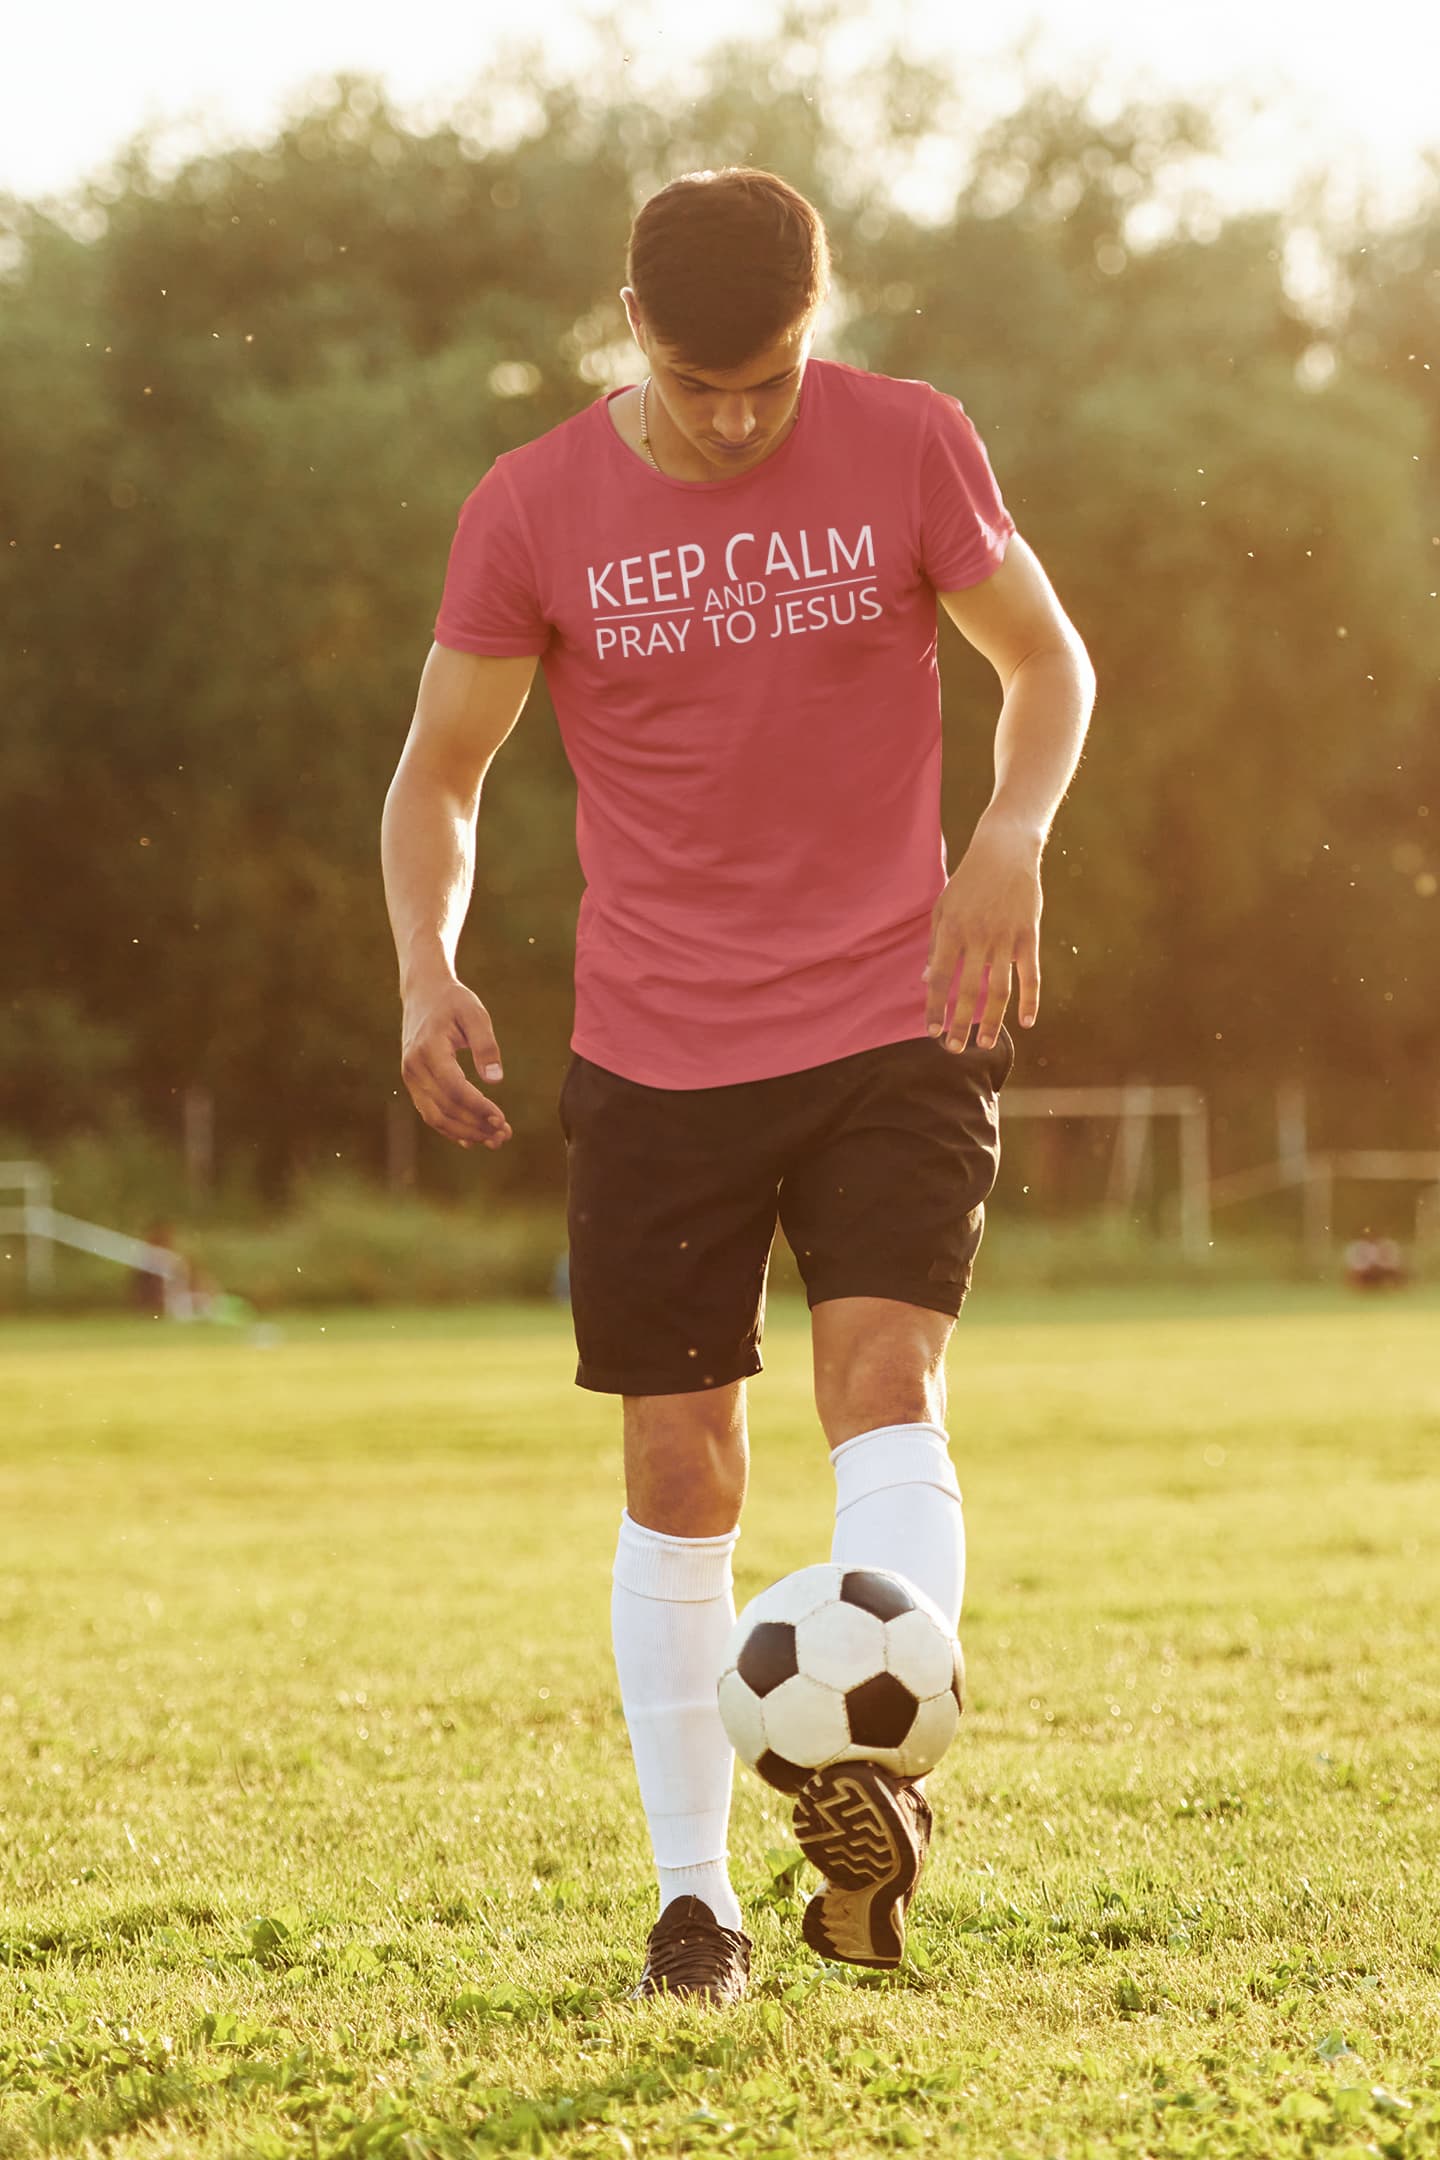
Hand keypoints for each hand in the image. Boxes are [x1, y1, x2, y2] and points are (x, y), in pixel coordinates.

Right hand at [399, 973, 512, 1149]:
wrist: (423, 993)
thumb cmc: (454, 1002)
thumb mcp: (475, 1014)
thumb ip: (486, 1045)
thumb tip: (496, 1081)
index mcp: (429, 1048)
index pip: (454, 1087)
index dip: (478, 1107)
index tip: (502, 1119)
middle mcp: (414, 1067)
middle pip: (445, 1108)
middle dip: (476, 1126)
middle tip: (504, 1136)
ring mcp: (410, 1077)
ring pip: (435, 1116)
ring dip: (465, 1133)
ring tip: (494, 1140)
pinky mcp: (414, 1083)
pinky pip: (430, 1112)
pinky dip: (451, 1129)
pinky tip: (472, 1139)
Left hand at [923, 814, 1042, 1050]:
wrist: (1005, 850)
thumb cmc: (969, 881)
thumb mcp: (943, 908)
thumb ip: (935, 946)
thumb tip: (925, 981)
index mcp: (952, 931)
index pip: (939, 979)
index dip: (935, 1008)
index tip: (932, 1031)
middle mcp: (978, 937)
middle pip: (968, 992)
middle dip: (960, 1024)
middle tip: (954, 1049)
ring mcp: (1006, 938)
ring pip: (999, 990)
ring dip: (991, 1021)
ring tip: (984, 1043)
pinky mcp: (1029, 936)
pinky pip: (1030, 976)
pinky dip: (1030, 1001)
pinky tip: (1026, 1022)